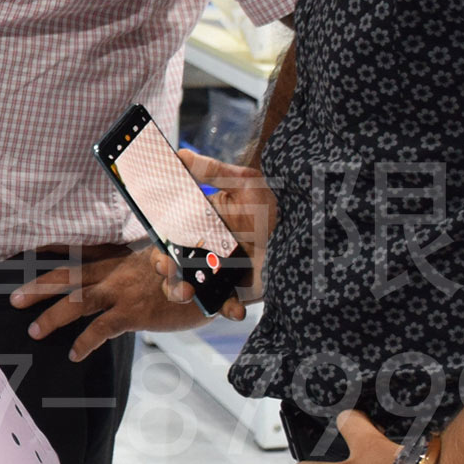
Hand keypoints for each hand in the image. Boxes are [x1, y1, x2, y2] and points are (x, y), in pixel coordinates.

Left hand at [11, 246, 208, 360]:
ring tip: (33, 332)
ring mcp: (123, 292)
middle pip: (67, 277)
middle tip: (13, 300)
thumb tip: (111, 295)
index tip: (25, 266)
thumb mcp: (154, 271)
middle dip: (38, 287)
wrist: (216, 279)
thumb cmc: (186, 278)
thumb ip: (130, 280)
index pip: (77, 259)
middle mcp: (115, 273)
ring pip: (77, 302)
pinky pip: (102, 328)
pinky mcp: (135, 313)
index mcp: (116, 262)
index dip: (51, 261)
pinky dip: (85, 342)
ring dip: (52, 317)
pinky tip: (75, 354)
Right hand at [155, 148, 279, 321]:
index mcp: (198, 225)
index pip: (168, 238)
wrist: (305, 230)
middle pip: (170, 266)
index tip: (161, 252)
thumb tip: (180, 153)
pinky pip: (224, 304)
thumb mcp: (243, 183)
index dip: (159, 248)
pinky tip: (236, 310)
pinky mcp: (237, 289)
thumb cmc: (272, 204)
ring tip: (189, 293)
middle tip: (170, 269)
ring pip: (188, 288)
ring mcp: (218, 272)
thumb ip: (211, 171)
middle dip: (165, 272)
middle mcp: (204, 250)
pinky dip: (226, 310)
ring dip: (181, 292)